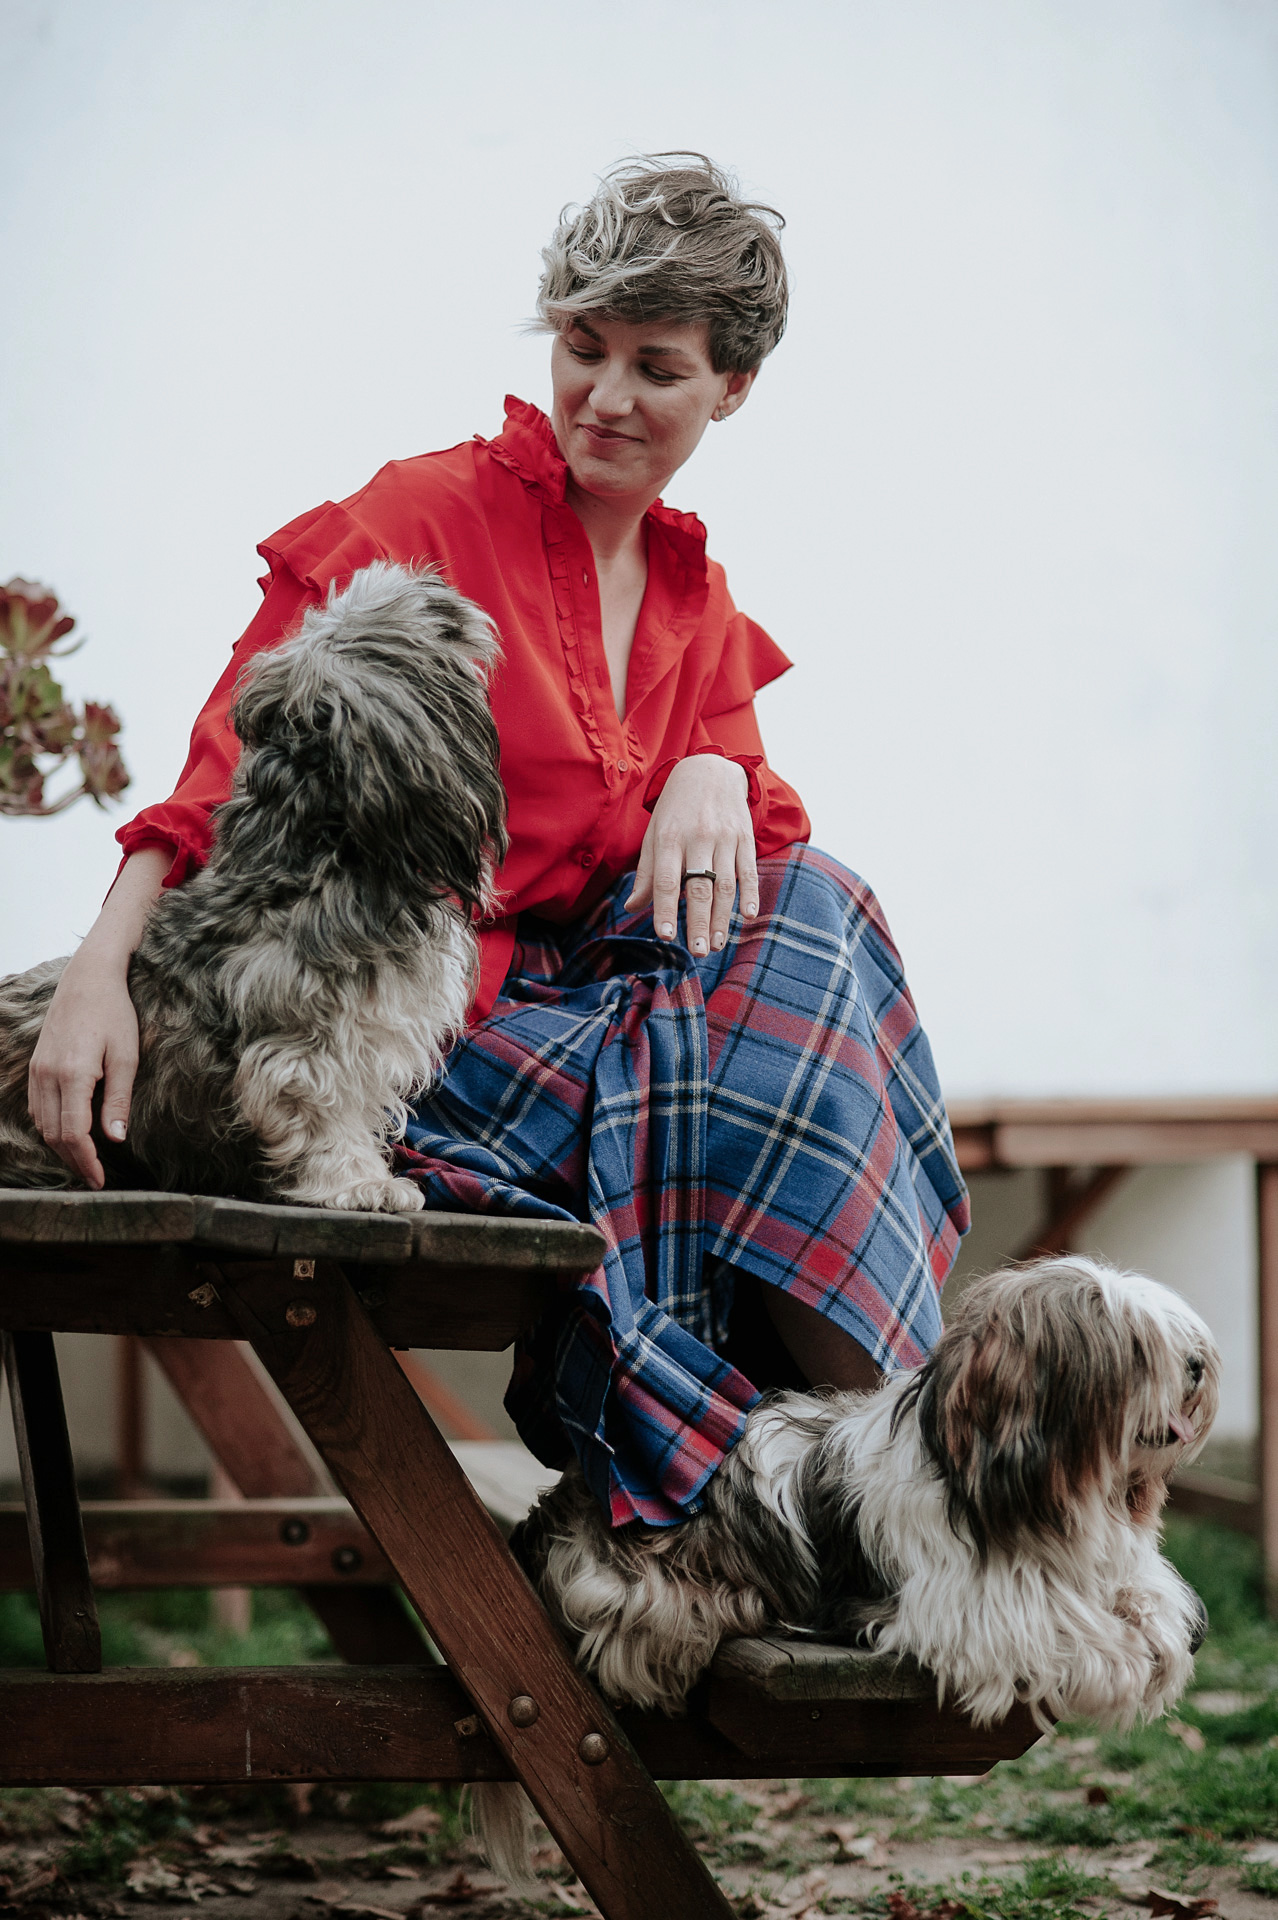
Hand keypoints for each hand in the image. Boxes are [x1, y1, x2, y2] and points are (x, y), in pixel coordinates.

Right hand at [28, 947, 139, 1189]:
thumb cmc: (114, 1014)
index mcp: (73, 1074)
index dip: (86, 1161)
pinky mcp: (35, 1066)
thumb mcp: (127, 1056)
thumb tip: (115, 1139)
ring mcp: (37, 1070)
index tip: (100, 1179)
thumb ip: (118, 1100)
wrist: (88, 979)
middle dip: (74, 1160)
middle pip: (54, 1134)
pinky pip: (37, 1107)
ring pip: (42, 1123)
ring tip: (84, 1162)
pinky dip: (51, 1126)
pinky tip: (68, 1135)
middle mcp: (48, 1075)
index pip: (73, 1133)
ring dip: (61, 1147)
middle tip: (95, 1178)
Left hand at [625, 755, 758, 956]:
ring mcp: (724, 837)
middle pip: (699, 887)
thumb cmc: (675, 810)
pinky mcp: (744, 837)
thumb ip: (648, 873)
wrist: (709, 770)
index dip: (666, 909)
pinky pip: (748, 869)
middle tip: (697, 951)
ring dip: (722, 917)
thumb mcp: (654, 834)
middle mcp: (697, 838)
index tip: (665, 936)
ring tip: (717, 944)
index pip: (667, 880)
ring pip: (725, 884)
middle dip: (699, 922)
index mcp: (668, 838)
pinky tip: (748, 915)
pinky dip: (750, 893)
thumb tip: (632, 907)